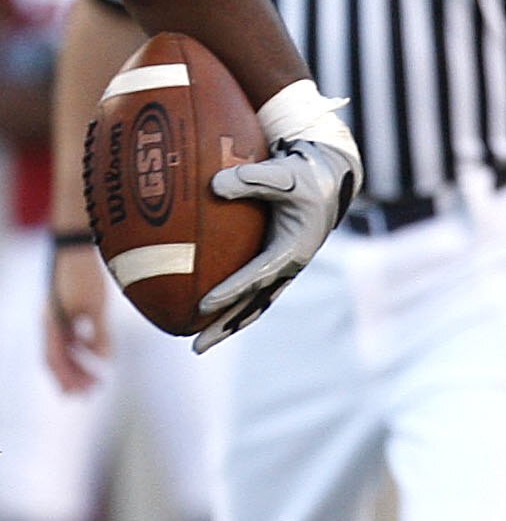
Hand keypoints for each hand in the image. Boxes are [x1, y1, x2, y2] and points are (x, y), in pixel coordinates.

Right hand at [45, 241, 111, 391]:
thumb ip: (100, 335)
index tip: (80, 394)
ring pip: (64, 348)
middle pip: (57, 358)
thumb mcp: (97, 307)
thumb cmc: (85, 275)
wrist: (76, 244)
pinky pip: (69, 336)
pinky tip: (96, 352)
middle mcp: (50, 321)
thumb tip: (105, 361)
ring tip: (96, 379)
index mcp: (52, 323)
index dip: (66, 379)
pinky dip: (81, 348)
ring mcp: (55, 315)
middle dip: (73, 377)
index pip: (54, 360)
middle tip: (90, 392)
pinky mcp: (64, 307)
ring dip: (78, 364)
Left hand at [193, 137, 357, 352]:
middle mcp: (286, 268)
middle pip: (252, 307)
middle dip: (224, 328)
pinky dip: (225, 304)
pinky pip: (245, 290)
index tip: (204, 305)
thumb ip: (253, 178)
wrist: (325, 180)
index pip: (257, 277)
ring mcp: (278, 271)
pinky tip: (196, 310)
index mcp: (293, 251)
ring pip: (249, 306)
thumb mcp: (285, 173)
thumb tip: (214, 185)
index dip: (232, 291)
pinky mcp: (270, 266)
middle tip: (196, 347)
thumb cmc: (304, 175)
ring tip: (196, 345)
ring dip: (224, 326)